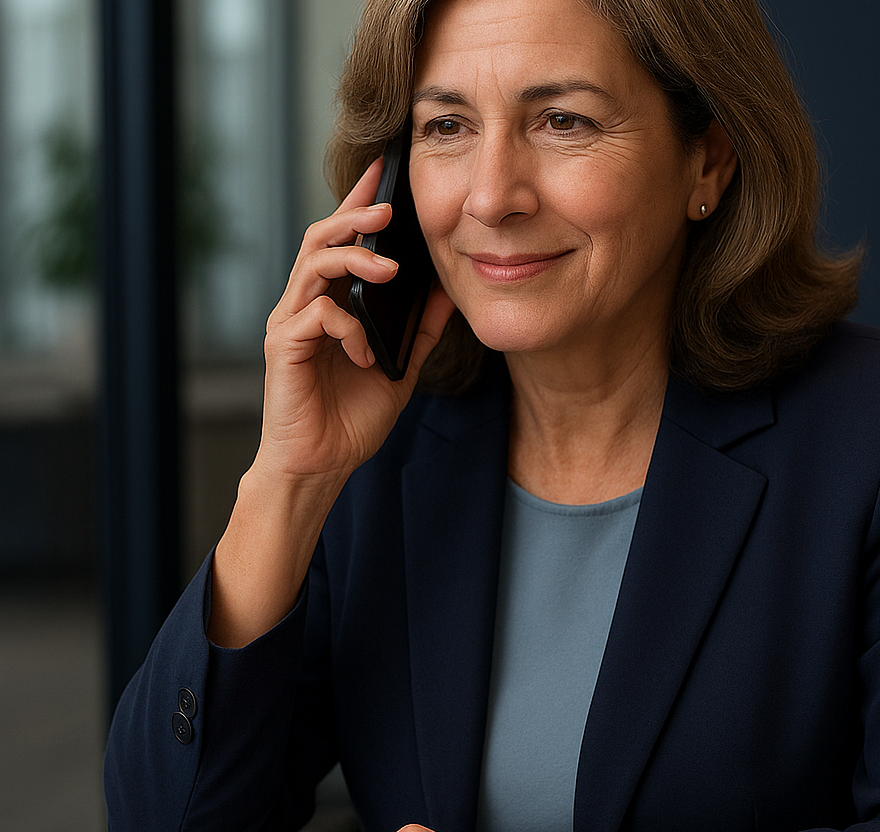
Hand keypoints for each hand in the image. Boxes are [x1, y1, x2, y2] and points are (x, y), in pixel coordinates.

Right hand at [255, 158, 454, 489]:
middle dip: (354, 216)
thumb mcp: (399, 368)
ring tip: (389, 268)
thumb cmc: (352, 418)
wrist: (321, 465)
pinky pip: (315, 316)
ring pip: (313, 266)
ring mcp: (291, 325)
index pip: (342, 241)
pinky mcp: (284, 348)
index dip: (359, 204)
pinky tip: (365, 353)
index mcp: (331, 305)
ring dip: (353, 259)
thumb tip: (447, 290)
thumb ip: (419, 330)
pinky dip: (346, 327)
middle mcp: (305, 306)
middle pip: (320, 239)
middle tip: (388, 209)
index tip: (385, 171)